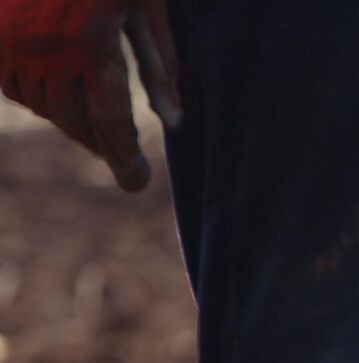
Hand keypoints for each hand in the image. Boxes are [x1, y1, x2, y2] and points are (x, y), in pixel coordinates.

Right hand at [0, 0, 181, 191]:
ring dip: (73, 124)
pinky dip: (42, 100)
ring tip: (98, 132)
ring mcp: (13, 44)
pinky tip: (63, 100)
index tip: (136, 182)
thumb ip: (160, 65)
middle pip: (77, 121)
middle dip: (103, 144)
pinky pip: (17, 88)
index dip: (123, 158)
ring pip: (45, 108)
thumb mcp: (146, 7)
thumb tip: (174, 122)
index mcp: (92, 44)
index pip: (110, 122)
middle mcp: (47, 49)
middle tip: (123, 159)